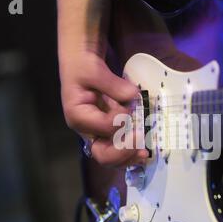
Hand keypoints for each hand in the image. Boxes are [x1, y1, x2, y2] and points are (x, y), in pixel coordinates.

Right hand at [60, 50, 149, 166]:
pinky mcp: (106, 131)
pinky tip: (143, 151)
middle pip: (102, 153)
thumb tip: (133, 95)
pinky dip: (129, 152)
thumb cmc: (83, 66)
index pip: (103, 128)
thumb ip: (113, 84)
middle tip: (140, 140)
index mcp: (78, 115)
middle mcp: (86, 129)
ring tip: (144, 153)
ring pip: (110, 157)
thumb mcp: (95, 70)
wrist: (82, 64)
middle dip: (123, 151)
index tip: (127, 108)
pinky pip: (117, 148)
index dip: (120, 121)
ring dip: (128, 157)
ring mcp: (97, 132)